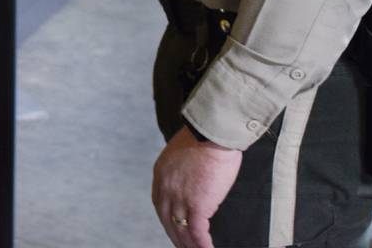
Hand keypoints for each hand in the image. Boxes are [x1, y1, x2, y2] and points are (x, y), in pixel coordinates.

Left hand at [151, 125, 242, 247]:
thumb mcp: (182, 153)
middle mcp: (166, 187)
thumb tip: (192, 178)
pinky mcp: (197, 204)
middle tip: (182, 247)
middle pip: (167, 220)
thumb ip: (182, 170)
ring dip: (188, 245)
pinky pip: (197, 232)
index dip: (167, 219)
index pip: (160, 204)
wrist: (212, 134)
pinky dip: (201, 244)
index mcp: (161, 174)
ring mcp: (180, 197)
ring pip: (181, 230)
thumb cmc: (204, 139)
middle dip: (174, 237)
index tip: (173, 229)